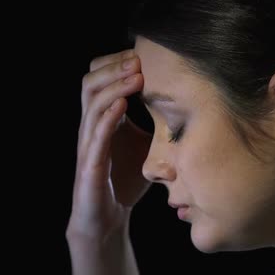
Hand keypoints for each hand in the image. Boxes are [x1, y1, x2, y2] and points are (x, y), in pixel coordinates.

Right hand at [67, 49, 151, 242]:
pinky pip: (96, 136)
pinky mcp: (90, 165)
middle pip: (90, 83)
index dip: (115, 64)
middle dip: (113, 68)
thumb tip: (186, 105)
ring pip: (91, 104)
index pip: (99, 79)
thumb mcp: (145, 147)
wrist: (106, 218)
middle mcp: (91, 127)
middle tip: (137, 59)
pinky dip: (108, 118)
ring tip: (136, 76)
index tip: (140, 56)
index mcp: (102, 119)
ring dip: (114, 87)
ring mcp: (88, 144)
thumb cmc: (124, 181)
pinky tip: (123, 105)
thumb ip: (156, 125)